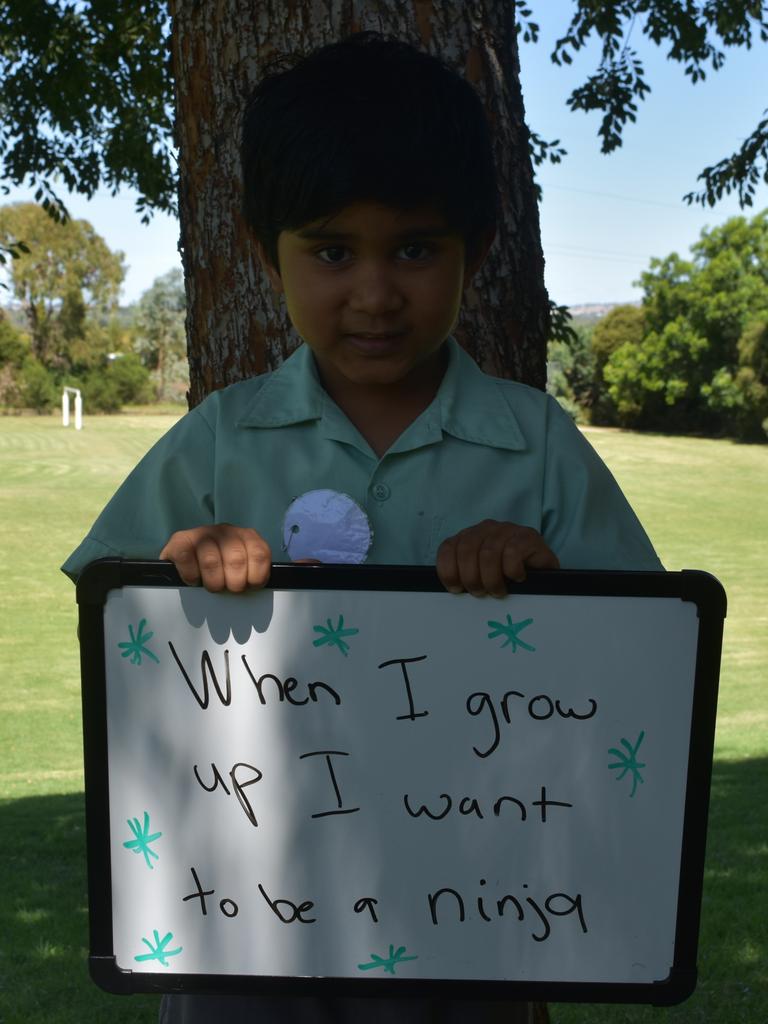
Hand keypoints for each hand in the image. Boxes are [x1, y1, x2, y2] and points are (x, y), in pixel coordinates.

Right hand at [159, 524, 270, 591]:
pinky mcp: (180, 540)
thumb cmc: (220, 570)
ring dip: (213, 582)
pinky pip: (186, 558)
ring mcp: (202, 532)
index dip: (256, 576)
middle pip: (236, 560)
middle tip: (229, 589)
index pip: (259, 553)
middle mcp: (225, 530)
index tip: (250, 586)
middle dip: (235, 583)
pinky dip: (191, 575)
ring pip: (211, 561)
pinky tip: (194, 580)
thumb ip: (252, 575)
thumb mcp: (242, 570)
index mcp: (246, 536)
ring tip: (213, 586)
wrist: (186, 559)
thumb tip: (258, 594)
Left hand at [436, 519, 558, 596]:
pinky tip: (518, 578)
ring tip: (498, 591)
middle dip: (471, 577)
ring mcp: (507, 529)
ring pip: (488, 553)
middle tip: (480, 592)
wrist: (543, 575)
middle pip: (466, 551)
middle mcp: (486, 528)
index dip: (448, 571)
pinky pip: (512, 552)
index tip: (456, 590)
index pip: (448, 548)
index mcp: (469, 537)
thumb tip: (453, 591)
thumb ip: (464, 578)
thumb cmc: (507, 579)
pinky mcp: (528, 536)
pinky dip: (512, 570)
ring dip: (491, 578)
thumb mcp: (480, 578)